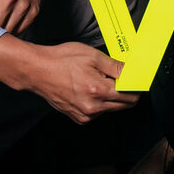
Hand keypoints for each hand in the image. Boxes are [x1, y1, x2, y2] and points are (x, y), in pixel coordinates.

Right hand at [0, 37, 136, 124]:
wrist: (37, 70)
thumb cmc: (61, 60)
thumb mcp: (92, 56)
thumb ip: (116, 66)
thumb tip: (133, 72)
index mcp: (98, 91)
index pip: (132, 95)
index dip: (135, 85)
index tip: (135, 78)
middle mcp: (93, 108)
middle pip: (124, 105)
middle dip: (126, 91)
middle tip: (117, 76)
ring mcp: (85, 115)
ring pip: (111, 108)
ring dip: (111, 96)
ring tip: (96, 80)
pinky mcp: (78, 118)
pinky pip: (97, 112)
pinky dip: (98, 102)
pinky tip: (88, 88)